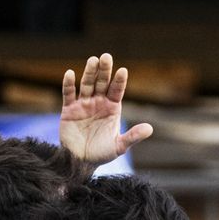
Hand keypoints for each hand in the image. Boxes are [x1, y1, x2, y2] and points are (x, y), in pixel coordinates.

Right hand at [59, 52, 154, 166]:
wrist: (80, 162)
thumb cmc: (101, 154)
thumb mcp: (119, 146)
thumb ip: (133, 137)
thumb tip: (150, 129)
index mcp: (112, 108)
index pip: (116, 90)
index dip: (119, 81)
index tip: (123, 71)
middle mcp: (98, 103)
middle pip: (102, 83)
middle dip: (104, 70)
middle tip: (106, 57)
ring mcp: (83, 104)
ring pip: (86, 84)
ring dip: (89, 72)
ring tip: (93, 60)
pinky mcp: (69, 110)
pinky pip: (68, 94)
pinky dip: (69, 84)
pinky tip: (70, 73)